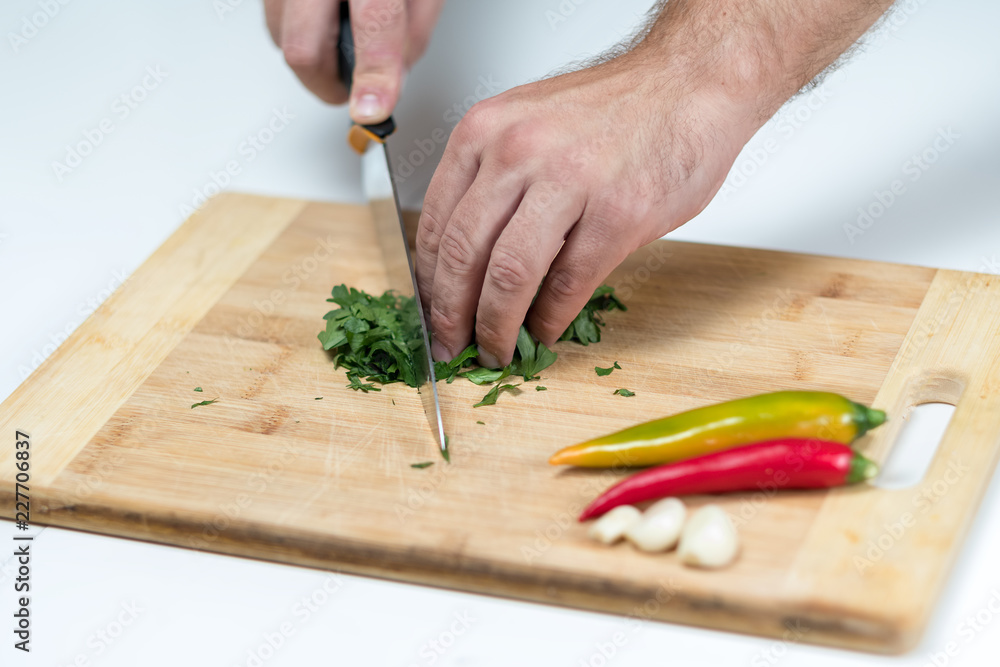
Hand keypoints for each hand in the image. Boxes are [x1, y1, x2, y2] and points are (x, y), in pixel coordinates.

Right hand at [264, 0, 444, 121]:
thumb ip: (414, 28)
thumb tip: (394, 76)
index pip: (372, 24)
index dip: (374, 76)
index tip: (372, 109)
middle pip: (302, 47)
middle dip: (328, 84)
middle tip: (354, 92)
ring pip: (280, 35)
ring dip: (313, 56)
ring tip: (344, 40)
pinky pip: (274, 15)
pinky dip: (299, 30)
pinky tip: (324, 18)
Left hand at [415, 53, 752, 367]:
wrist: (689, 83)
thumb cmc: (615, 109)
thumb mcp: (529, 125)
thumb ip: (494, 182)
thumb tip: (468, 260)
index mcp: (486, 131)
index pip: (435, 223)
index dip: (429, 283)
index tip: (431, 312)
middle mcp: (518, 152)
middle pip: (463, 255)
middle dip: (451, 316)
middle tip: (452, 347)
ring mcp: (569, 183)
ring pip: (509, 276)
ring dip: (497, 327)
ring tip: (496, 350)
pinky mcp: (618, 215)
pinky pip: (568, 284)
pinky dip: (550, 319)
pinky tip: (544, 331)